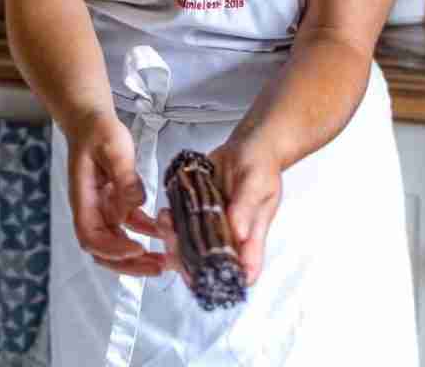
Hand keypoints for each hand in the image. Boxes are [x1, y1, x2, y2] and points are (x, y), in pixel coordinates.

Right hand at [66, 112, 165, 276]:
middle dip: (129, 264)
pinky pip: (131, 224)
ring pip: (118, 241)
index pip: (91, 236)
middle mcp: (91, 209)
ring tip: (165, 260)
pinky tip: (163, 232)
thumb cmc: (98, 131)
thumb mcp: (113, 147)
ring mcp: (103, 208)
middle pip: (104, 249)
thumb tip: (136, 205)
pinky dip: (146, 231)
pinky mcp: (116, 201)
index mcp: (83, 199)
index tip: (137, 248)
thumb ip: (124, 177)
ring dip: (140, 254)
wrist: (92, 120)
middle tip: (157, 267)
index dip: (112, 249)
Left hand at [157, 135, 281, 286]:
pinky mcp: (197, 209)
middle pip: (208, 264)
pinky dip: (170, 223)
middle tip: (174, 241)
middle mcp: (230, 237)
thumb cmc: (260, 165)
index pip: (241, 273)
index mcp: (250, 239)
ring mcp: (212, 225)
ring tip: (166, 222)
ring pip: (190, 246)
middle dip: (186, 258)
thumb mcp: (257, 184)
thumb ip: (246, 207)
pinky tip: (164, 215)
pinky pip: (182, 223)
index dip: (221, 280)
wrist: (248, 145)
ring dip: (174, 240)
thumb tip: (238, 233)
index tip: (199, 274)